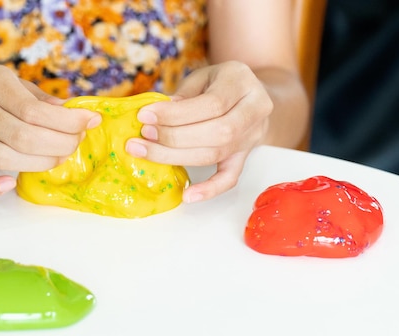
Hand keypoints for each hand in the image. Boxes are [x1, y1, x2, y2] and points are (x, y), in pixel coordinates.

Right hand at [0, 65, 100, 199]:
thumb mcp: (15, 84)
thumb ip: (43, 100)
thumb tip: (77, 117)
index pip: (34, 110)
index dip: (68, 121)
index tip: (90, 123)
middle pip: (23, 136)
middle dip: (60, 144)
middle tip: (74, 144)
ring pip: (4, 158)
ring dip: (40, 164)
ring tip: (57, 158)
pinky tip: (10, 183)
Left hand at [125, 61, 272, 202]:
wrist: (248, 94)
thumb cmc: (218, 83)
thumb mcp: (202, 77)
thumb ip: (183, 95)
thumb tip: (156, 117)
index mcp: (242, 82)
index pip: (212, 103)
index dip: (176, 113)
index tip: (145, 116)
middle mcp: (254, 110)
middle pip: (217, 132)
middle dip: (174, 137)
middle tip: (144, 135)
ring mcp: (251, 137)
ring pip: (216, 154)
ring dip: (177, 157)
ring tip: (146, 152)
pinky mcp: (244, 157)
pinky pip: (230, 178)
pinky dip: (209, 189)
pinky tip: (188, 196)